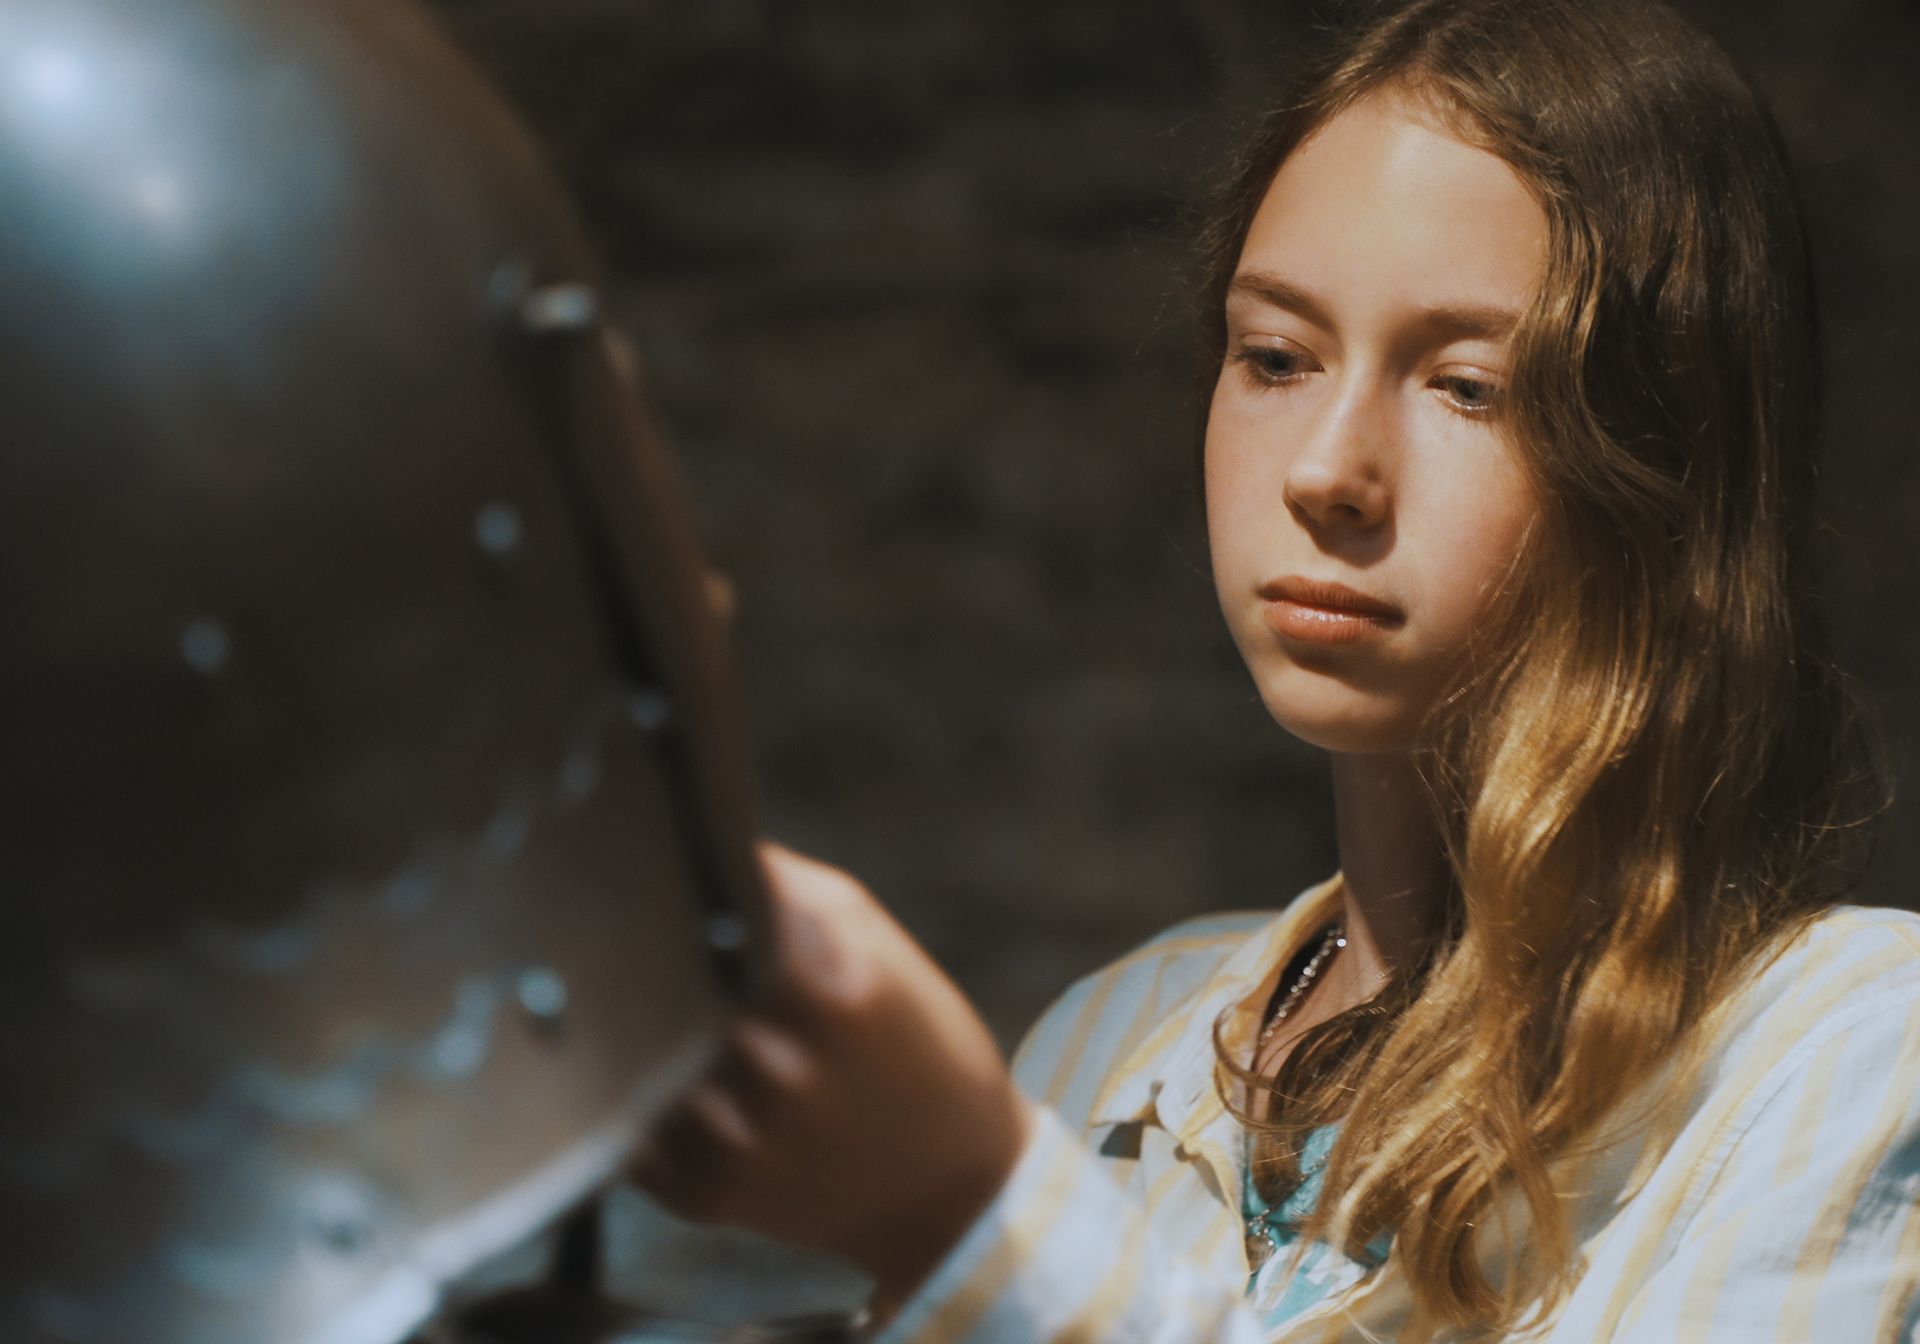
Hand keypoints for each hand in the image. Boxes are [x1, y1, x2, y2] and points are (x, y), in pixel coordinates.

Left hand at [629, 839, 1035, 1305]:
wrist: (950, 1184)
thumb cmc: (912, 1038)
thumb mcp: (872, 941)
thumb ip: (783, 888)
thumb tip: (693, 839)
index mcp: (837, 998)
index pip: (718, 924)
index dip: (678, 899)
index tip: (652, 878)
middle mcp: (786, 1077)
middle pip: (666, 995)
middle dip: (644, 964)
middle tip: (622, 936)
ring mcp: (746, 1147)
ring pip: (637, 1066)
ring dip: (631, 1037)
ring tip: (633, 1007)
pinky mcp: (709, 1200)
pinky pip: (629, 1135)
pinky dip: (630, 1102)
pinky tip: (653, 1076)